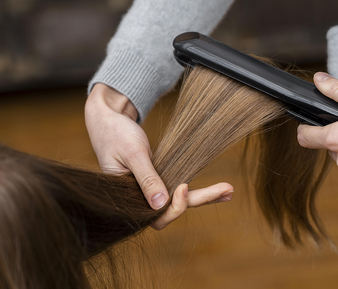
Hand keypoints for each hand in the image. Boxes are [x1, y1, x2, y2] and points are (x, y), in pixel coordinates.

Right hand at [85, 83, 234, 228]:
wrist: (108, 119)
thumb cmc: (115, 133)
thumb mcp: (133, 153)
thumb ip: (147, 178)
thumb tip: (161, 204)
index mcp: (126, 200)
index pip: (156, 217)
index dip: (174, 207)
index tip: (183, 186)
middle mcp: (138, 200)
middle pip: (172, 212)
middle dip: (200, 201)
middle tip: (228, 189)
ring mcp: (148, 192)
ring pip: (178, 202)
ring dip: (204, 197)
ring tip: (229, 190)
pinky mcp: (156, 181)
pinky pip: (177, 190)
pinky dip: (197, 190)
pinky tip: (220, 189)